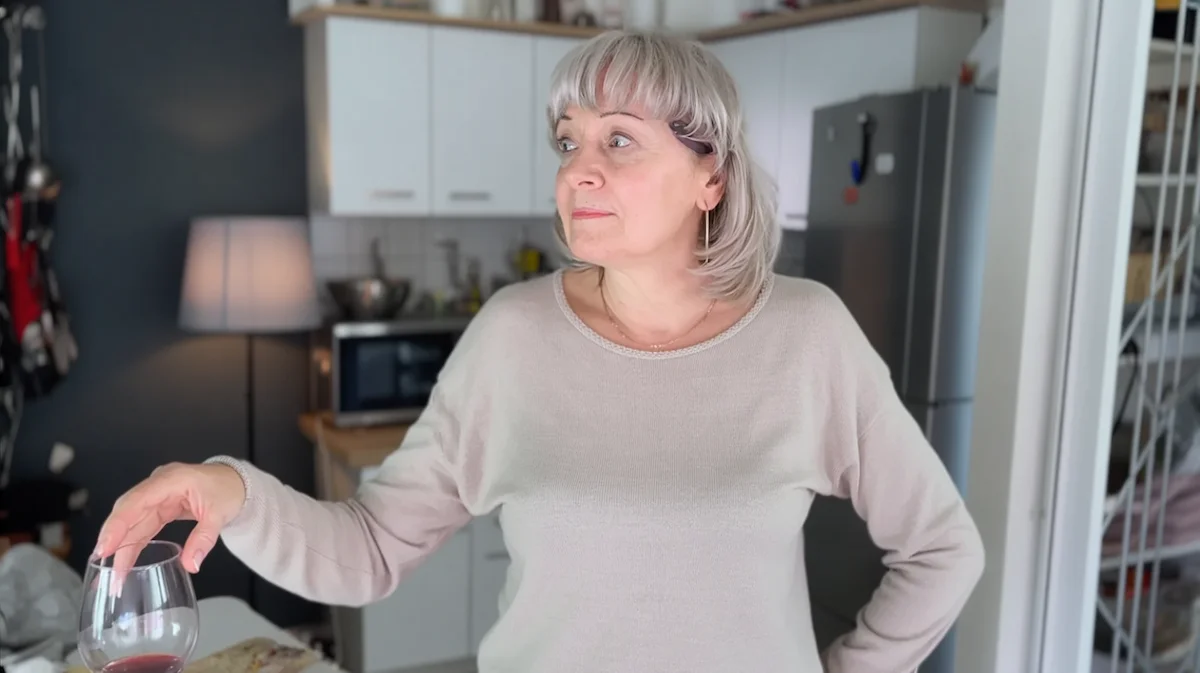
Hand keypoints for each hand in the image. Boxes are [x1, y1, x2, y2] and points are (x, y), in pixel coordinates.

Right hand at [95, 462, 245, 577]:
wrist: (238, 482)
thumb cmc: (229, 490)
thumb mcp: (220, 514)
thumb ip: (204, 538)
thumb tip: (191, 564)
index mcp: (170, 480)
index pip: (136, 502)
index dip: (117, 525)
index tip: (104, 548)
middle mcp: (158, 486)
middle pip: (127, 512)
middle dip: (112, 540)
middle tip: (101, 567)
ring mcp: (157, 496)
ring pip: (132, 523)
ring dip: (121, 547)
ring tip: (112, 574)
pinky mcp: (160, 507)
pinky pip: (142, 526)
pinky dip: (133, 544)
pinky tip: (124, 562)